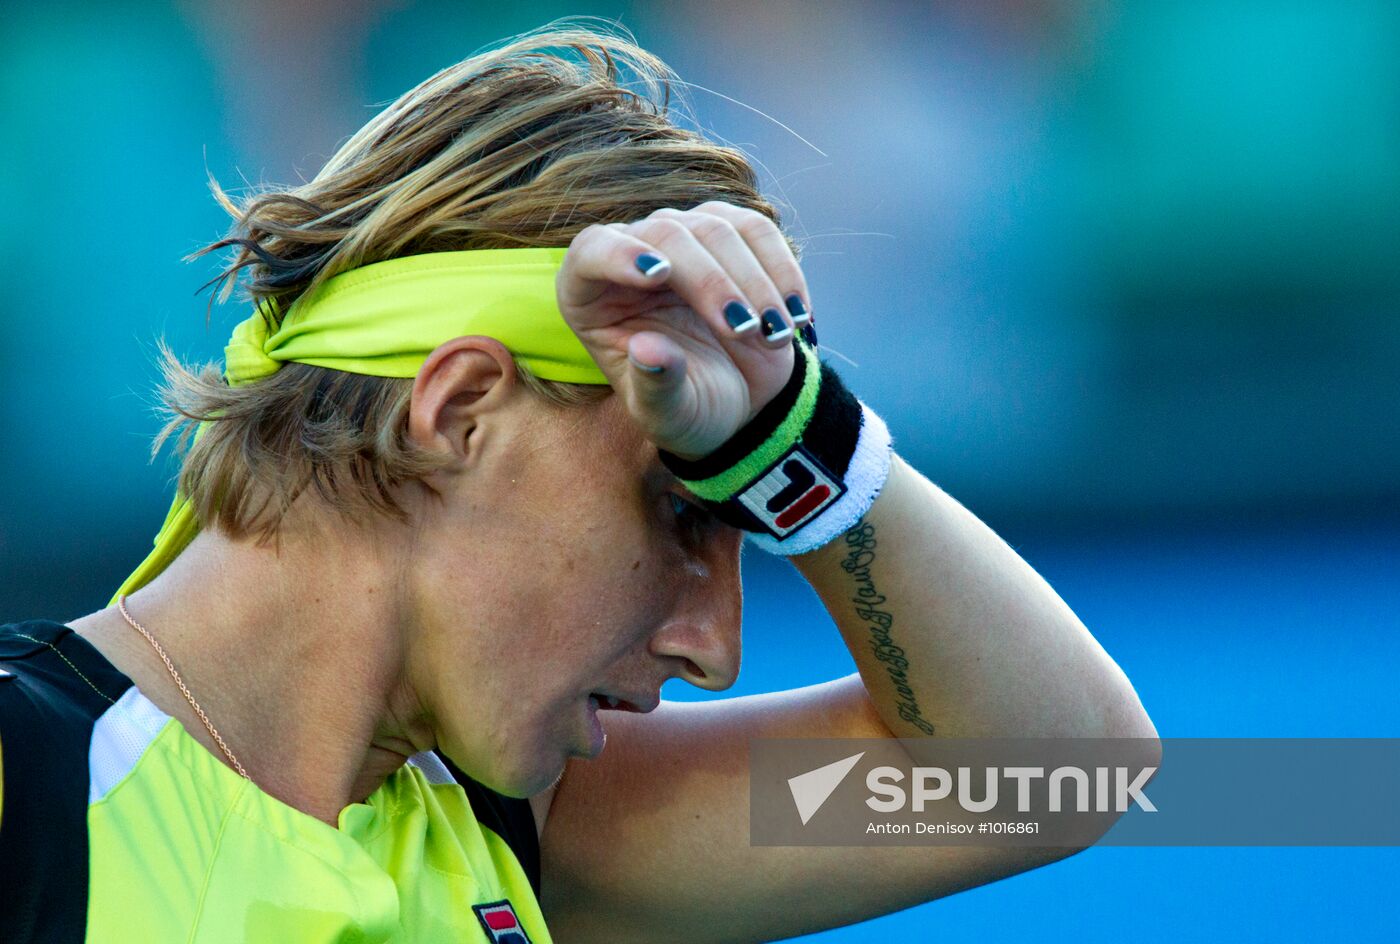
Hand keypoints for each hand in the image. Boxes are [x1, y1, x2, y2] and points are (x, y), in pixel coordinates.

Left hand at [556, 201, 812, 459]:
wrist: (739, 405)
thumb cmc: (685, 411)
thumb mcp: (666, 415)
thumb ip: (655, 385)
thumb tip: (648, 350)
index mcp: (592, 294)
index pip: (593, 251)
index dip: (620, 255)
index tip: (657, 275)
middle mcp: (632, 253)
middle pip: (667, 235)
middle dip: (710, 282)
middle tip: (741, 330)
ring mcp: (684, 237)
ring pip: (716, 228)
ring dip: (754, 282)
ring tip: (775, 335)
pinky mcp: (732, 234)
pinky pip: (759, 232)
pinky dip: (783, 271)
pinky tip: (795, 316)